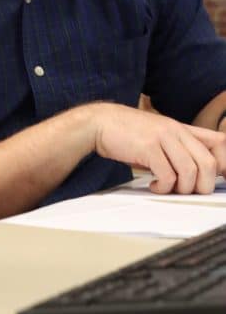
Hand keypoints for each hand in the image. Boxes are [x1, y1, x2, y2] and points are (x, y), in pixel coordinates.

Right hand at [90, 103, 225, 193]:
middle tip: (187, 191)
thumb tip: (198, 172)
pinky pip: (168, 176)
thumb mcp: (158, 135)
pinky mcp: (148, 148)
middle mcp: (176, 131)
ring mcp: (163, 138)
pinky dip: (164, 187)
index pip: (219, 143)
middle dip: (202, 185)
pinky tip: (154, 185)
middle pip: (208, 163)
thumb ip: (178, 148)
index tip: (219, 179)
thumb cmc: (127, 133)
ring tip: (167, 188)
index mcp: (182, 129)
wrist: (99, 123)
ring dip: (181, 188)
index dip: (224, 164)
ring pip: (190, 172)